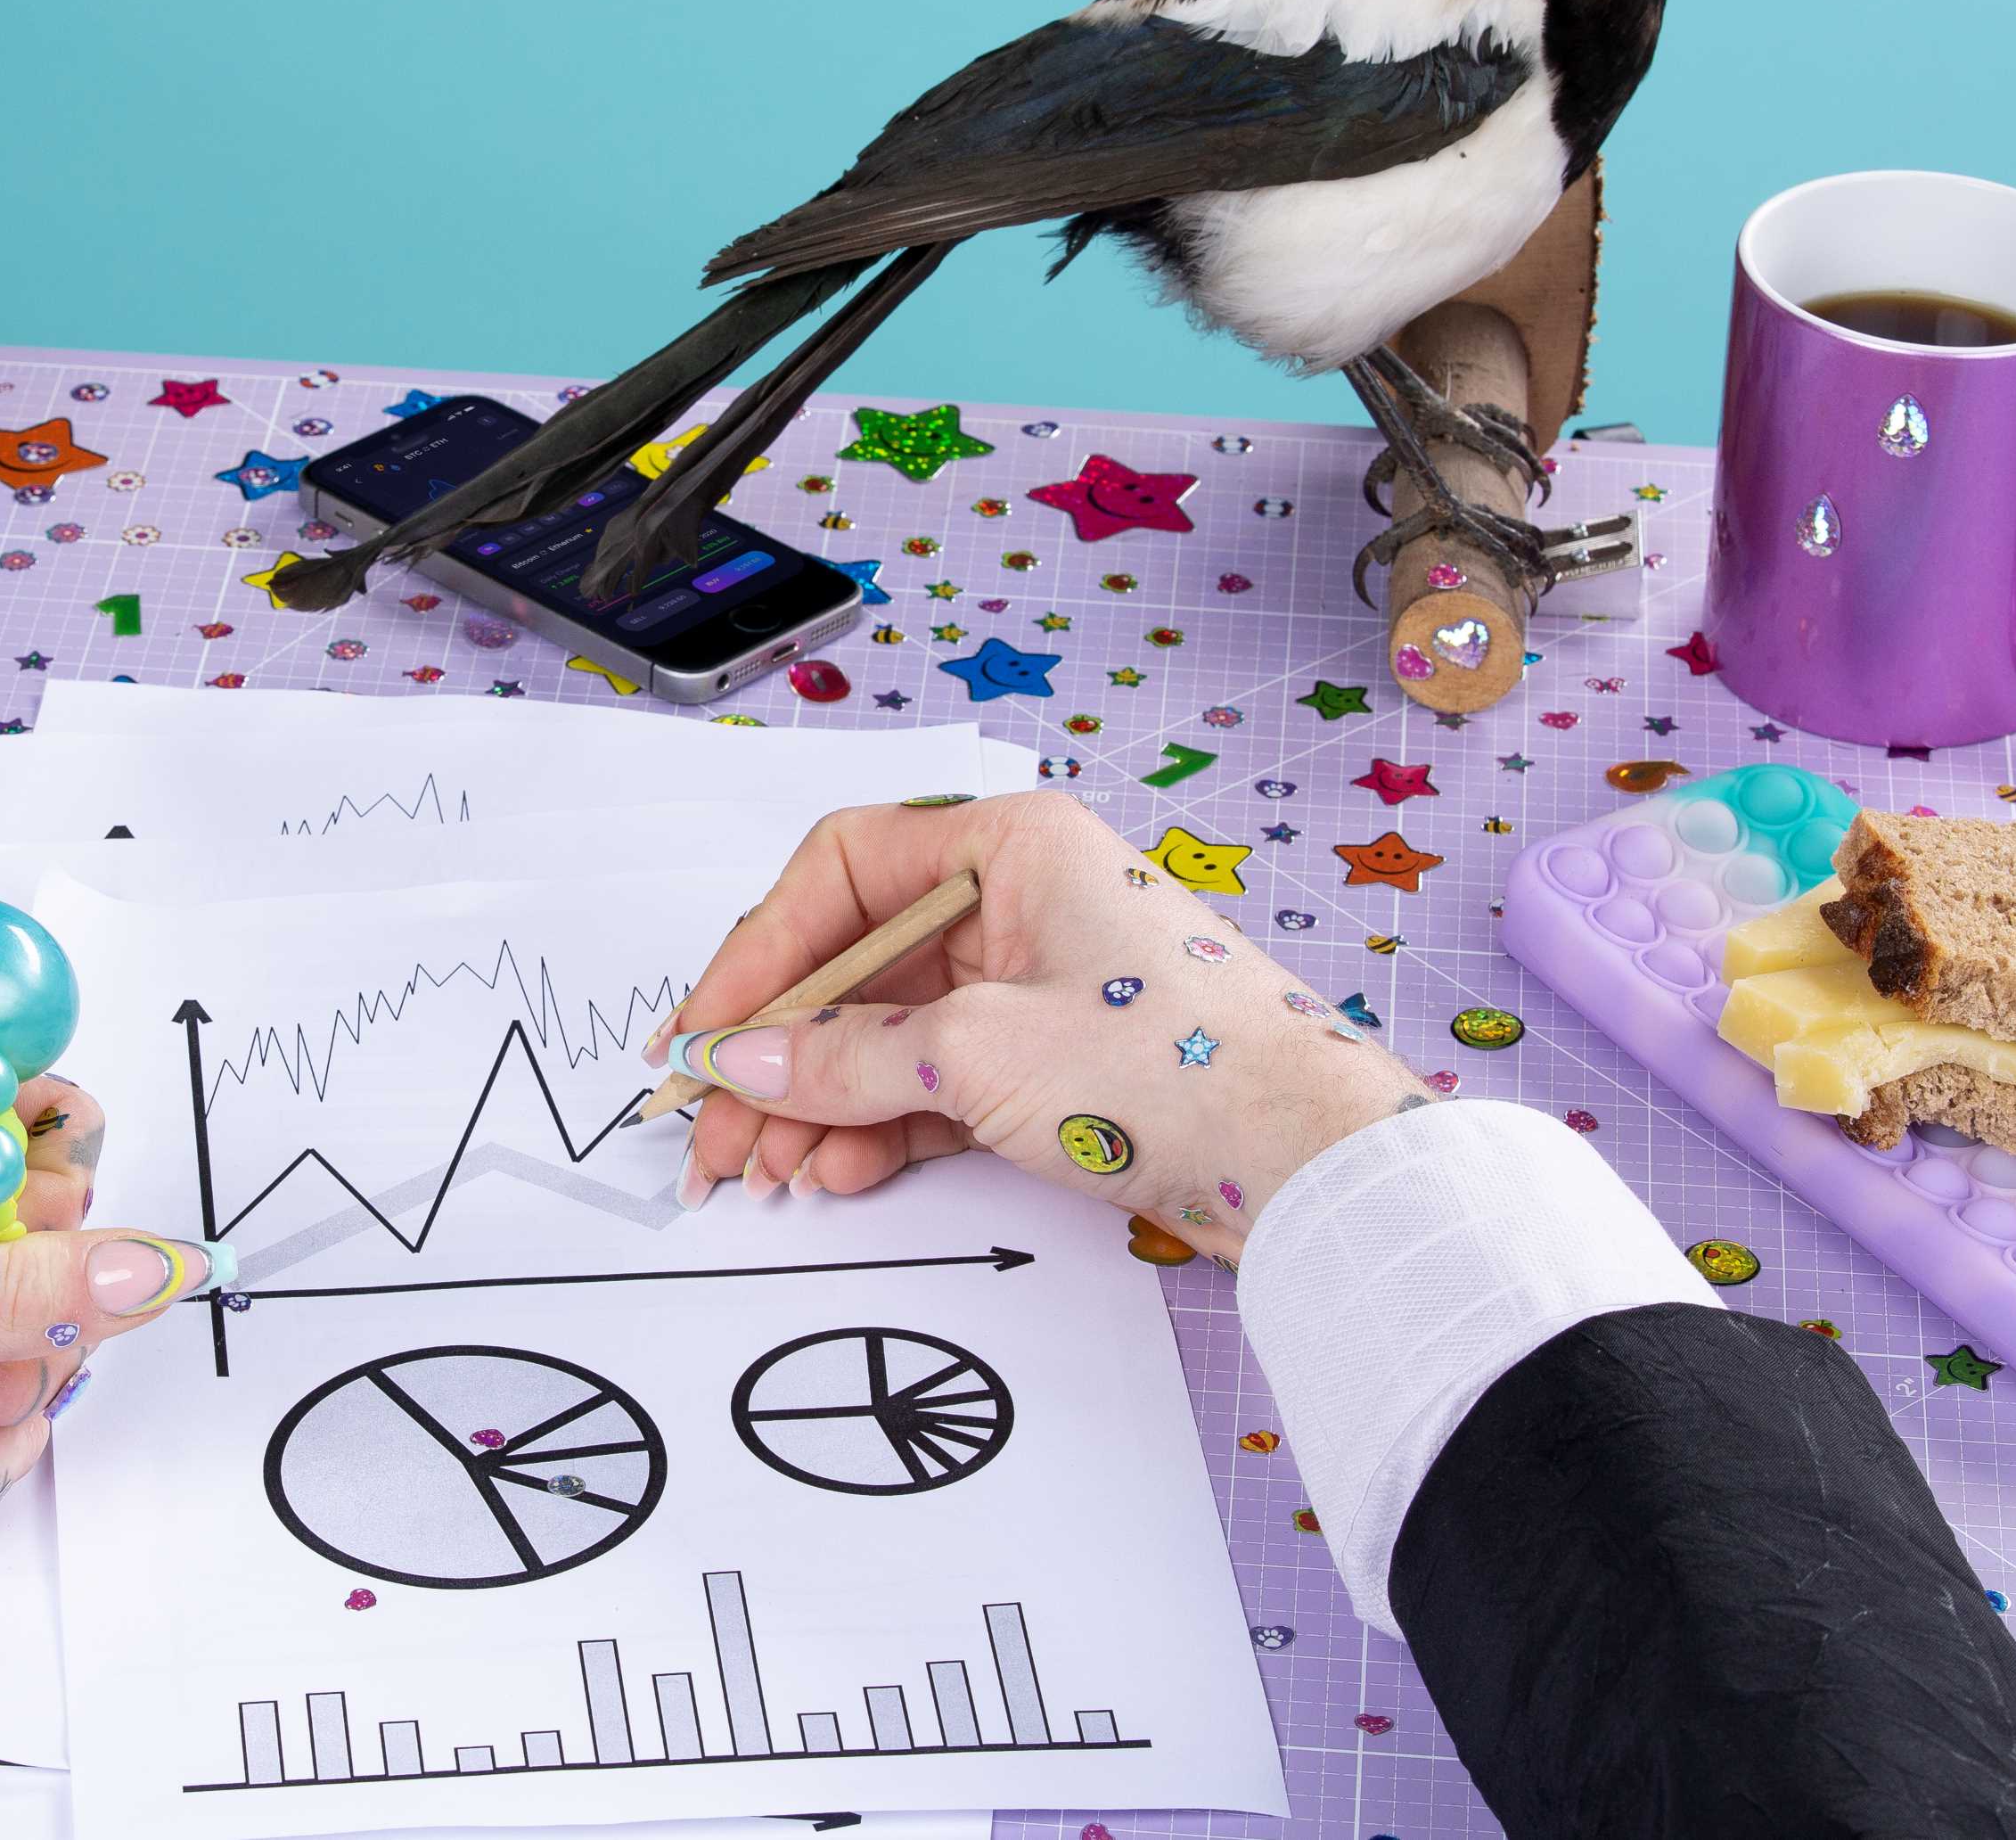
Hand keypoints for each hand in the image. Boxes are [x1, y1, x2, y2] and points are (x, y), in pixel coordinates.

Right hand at [645, 792, 1424, 1253]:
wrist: (1312, 1166)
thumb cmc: (1174, 1068)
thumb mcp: (978, 1056)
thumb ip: (842, 1059)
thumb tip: (737, 1064)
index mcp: (1009, 844)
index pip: (840, 871)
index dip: (758, 953)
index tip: (703, 1032)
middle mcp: (1018, 898)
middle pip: (855, 960)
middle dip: (776, 1049)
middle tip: (712, 1129)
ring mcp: (1036, 982)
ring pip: (888, 1030)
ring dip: (818, 1099)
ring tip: (769, 1170)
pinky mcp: (1054, 1061)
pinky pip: (934, 1078)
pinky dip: (881, 1123)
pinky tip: (837, 1171)